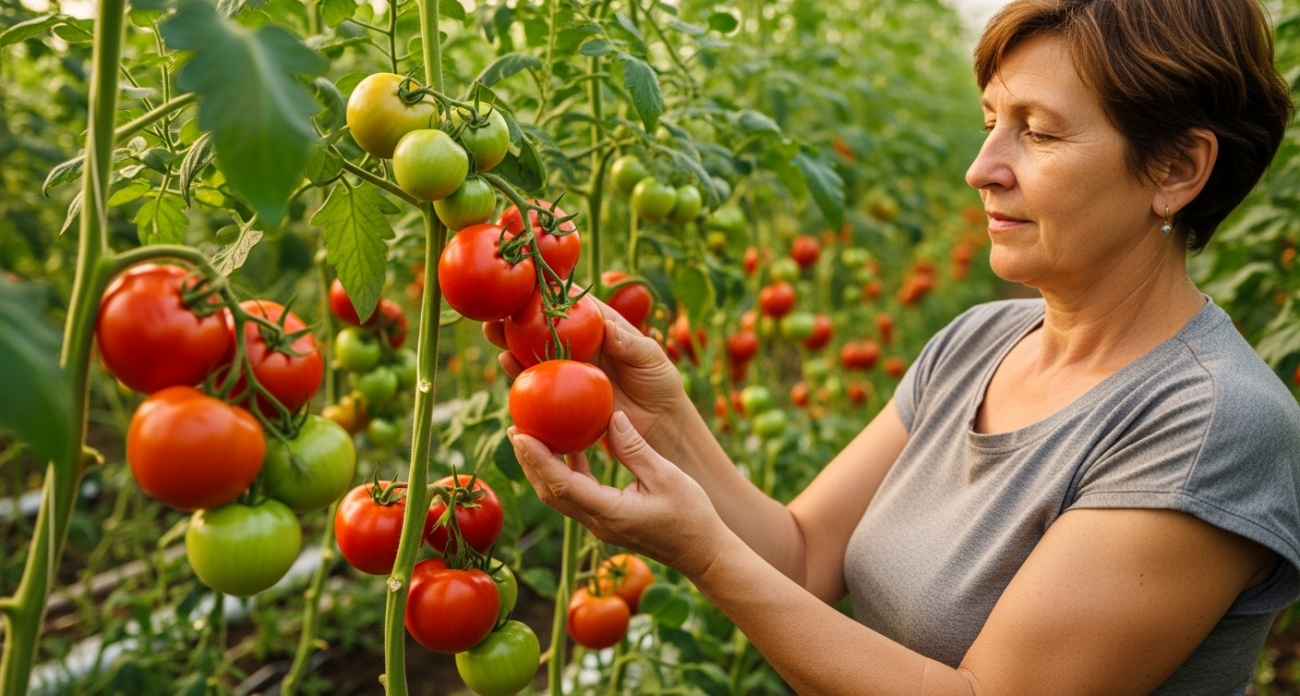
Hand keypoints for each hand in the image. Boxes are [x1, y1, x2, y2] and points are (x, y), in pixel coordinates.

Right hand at [484, 299, 689, 450]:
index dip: (551, 290)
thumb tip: (607, 328)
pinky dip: (521, 372)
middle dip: (520, 313)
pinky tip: (505, 363)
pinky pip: (539, 381)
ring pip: (534, 350)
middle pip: (545, 324)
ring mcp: (570, 369)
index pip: (574, 303)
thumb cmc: (660, 383)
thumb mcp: (651, 357)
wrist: (659, 424)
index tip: (528, 279)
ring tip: (491, 330)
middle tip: (497, 305)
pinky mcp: (565, 395)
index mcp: (602, 326)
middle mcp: (581, 344)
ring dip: (511, 340)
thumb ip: (630, 343)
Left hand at [509, 410, 726, 580]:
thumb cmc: (691, 517)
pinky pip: (576, 495)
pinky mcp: (606, 521)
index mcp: (610, 513)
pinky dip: (565, 472)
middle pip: (550, 492)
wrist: (703, 554)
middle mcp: (598, 522)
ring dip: (542, 467)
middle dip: (529, 461)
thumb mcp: (667, 477)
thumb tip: (612, 416)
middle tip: (515, 428)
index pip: (563, 485)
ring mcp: (600, 524)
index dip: (537, 459)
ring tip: (531, 436)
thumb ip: (635, 448)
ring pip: (559, 495)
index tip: (519, 434)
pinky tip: (569, 449)